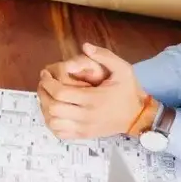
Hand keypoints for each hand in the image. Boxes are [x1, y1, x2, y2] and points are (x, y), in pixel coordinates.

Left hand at [37, 43, 152, 139]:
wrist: (137, 116)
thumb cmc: (129, 91)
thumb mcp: (122, 69)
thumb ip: (104, 56)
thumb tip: (85, 46)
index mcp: (93, 98)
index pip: (60, 93)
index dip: (48, 83)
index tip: (45, 74)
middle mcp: (86, 115)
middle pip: (53, 108)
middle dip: (43, 93)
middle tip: (43, 83)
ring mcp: (84, 127)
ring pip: (53, 122)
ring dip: (45, 109)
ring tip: (47, 96)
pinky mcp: (83, 135)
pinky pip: (60, 133)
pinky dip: (51, 123)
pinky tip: (53, 112)